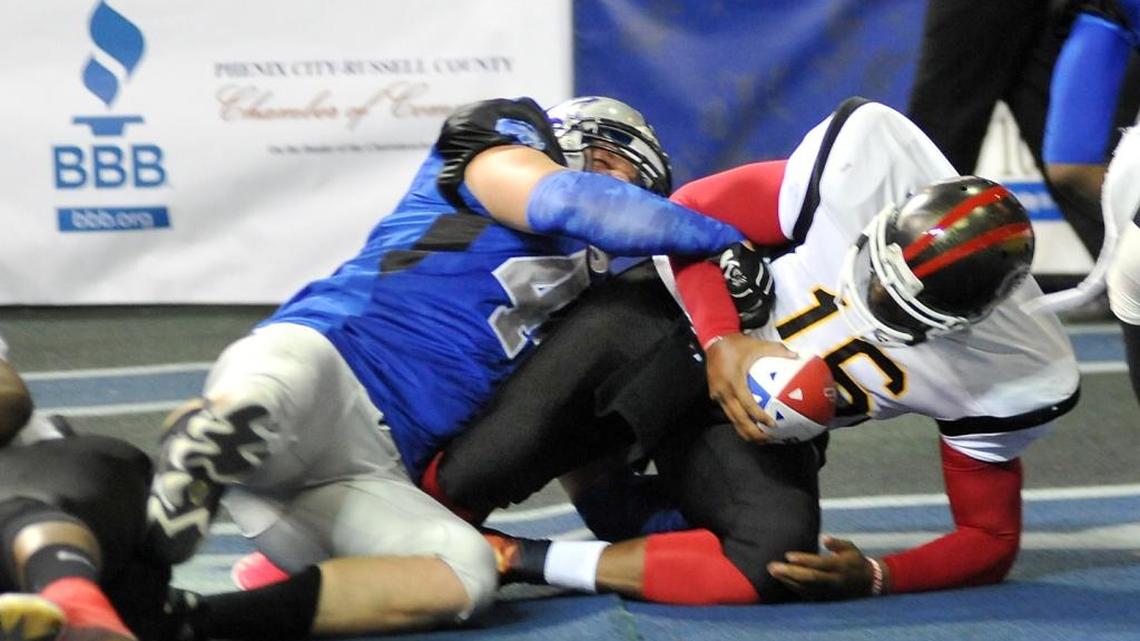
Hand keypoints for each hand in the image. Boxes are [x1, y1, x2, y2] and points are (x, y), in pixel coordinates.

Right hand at [704, 333, 796, 442]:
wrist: (714, 340)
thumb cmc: (738, 344)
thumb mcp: (758, 345)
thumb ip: (778, 350)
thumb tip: (797, 356)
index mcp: (735, 381)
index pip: (748, 404)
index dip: (759, 417)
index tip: (772, 425)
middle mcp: (724, 392)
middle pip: (738, 419)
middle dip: (752, 432)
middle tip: (767, 440)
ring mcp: (717, 395)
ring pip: (731, 419)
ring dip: (744, 431)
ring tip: (759, 439)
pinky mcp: (715, 395)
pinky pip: (728, 412)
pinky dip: (738, 421)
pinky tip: (749, 425)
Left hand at [767, 535, 886, 599]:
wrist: (867, 584)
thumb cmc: (855, 561)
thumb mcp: (850, 548)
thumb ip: (837, 544)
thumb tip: (824, 538)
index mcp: (840, 566)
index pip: (819, 564)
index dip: (803, 560)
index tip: (788, 555)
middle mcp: (834, 581)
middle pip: (809, 578)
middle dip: (789, 572)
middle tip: (772, 566)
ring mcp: (829, 592)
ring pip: (805, 588)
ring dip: (787, 580)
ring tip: (772, 571)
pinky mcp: (825, 599)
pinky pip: (806, 594)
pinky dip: (793, 587)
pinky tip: (782, 580)